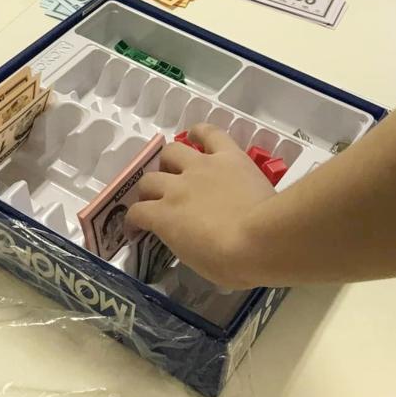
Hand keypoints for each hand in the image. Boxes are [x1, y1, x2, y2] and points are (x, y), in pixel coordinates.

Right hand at [127, 125, 274, 289]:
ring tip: (175, 167)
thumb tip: (185, 238)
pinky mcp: (227, 155)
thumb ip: (183, 244)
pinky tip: (197, 135)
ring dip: (168, 160)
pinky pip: (209, 133)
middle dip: (148, 191)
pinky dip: (200, 132)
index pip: (137, 214)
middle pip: (149, 181)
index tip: (137, 227)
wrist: (262, 240)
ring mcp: (200, 167)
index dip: (133, 221)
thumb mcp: (197, 263)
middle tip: (158, 199)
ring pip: (171, 152)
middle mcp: (175, 187)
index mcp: (164, 218)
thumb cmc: (231, 264)